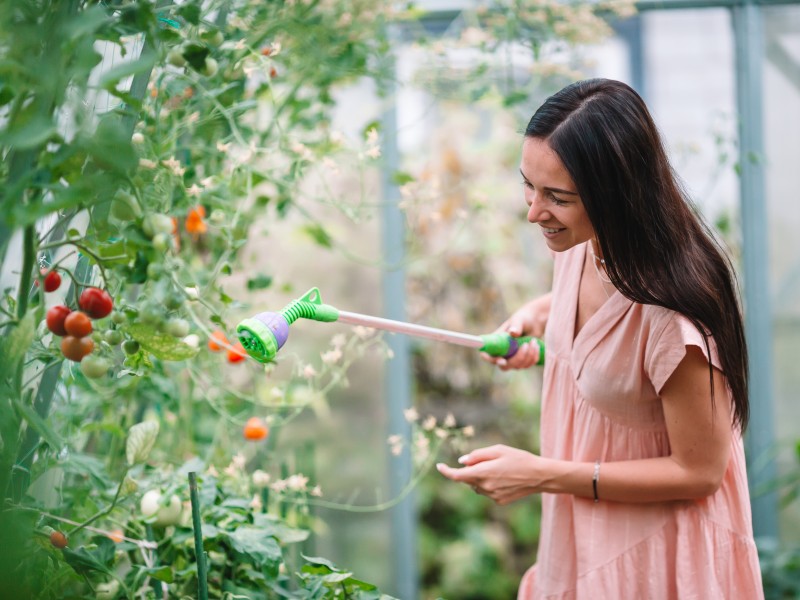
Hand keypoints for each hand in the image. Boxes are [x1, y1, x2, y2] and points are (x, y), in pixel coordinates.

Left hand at [436, 444, 551, 505]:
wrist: (539, 476)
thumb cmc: (519, 459)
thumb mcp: (498, 450)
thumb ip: (477, 455)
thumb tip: (462, 461)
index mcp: (483, 473)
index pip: (457, 476)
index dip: (446, 472)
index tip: (439, 466)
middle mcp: (485, 487)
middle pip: (468, 479)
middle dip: (470, 470)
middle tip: (487, 461)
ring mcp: (492, 496)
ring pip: (476, 486)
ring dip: (480, 478)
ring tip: (500, 470)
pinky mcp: (499, 501)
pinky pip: (486, 492)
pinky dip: (489, 485)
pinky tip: (504, 479)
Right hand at [482, 293, 550, 370]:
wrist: (535, 322)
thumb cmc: (523, 318)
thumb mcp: (519, 320)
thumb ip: (515, 326)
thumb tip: (513, 332)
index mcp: (496, 342)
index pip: (487, 354)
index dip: (491, 359)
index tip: (502, 360)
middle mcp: (502, 352)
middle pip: (504, 365)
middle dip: (517, 358)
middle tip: (526, 345)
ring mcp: (512, 359)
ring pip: (518, 366)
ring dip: (528, 355)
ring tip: (534, 341)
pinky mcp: (522, 361)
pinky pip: (528, 365)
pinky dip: (534, 356)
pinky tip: (536, 345)